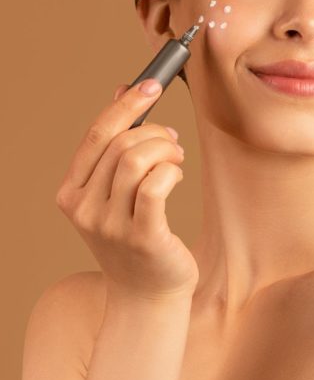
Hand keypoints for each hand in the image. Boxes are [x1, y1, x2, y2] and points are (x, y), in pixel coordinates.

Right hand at [55, 79, 198, 302]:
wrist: (146, 295)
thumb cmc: (136, 237)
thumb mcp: (115, 193)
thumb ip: (115, 147)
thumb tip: (123, 89)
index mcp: (71, 194)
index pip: (96, 136)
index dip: (126, 105)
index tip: (152, 85)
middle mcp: (83, 209)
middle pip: (119, 144)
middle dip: (154, 132)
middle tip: (172, 141)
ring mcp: (109, 225)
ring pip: (137, 160)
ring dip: (165, 150)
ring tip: (176, 159)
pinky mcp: (141, 237)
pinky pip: (156, 185)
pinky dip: (171, 171)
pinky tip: (176, 175)